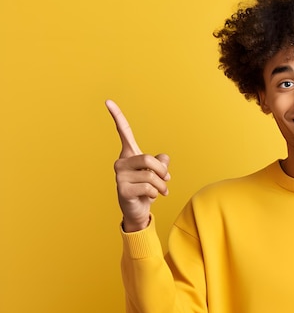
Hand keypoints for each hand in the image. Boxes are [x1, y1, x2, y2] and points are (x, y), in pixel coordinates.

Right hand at [106, 100, 170, 231]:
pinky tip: (149, 198)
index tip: (108, 101)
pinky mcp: (122, 190)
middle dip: (162, 172)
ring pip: (151, 177)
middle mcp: (121, 162)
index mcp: (129, 154)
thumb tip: (163, 158)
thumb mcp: (157, 174)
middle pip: (149, 160)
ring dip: (161, 186)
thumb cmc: (146, 189)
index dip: (117, 117)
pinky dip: (155, 194)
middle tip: (166, 180)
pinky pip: (149, 188)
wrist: (138, 211)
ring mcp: (119, 176)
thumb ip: (161, 163)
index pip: (124, 133)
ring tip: (160, 191)